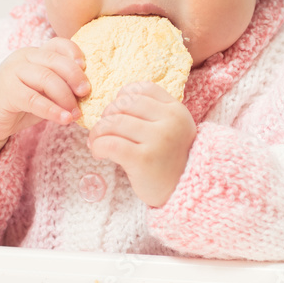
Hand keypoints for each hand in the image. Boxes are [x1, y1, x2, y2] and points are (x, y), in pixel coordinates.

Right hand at [0, 37, 89, 161]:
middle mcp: (23, 59)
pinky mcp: (6, 92)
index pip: (58, 44)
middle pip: (55, 60)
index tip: (87, 67)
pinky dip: (52, 110)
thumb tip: (87, 93)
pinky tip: (64, 119)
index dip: (74, 52)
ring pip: (46, 79)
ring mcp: (12, 73)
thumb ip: (60, 87)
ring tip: (76, 113)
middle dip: (75, 76)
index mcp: (34, 54)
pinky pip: (34, 99)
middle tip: (87, 93)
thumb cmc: (18, 104)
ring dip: (66, 97)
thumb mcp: (42, 92)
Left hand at [88, 82, 196, 206]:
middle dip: (107, 115)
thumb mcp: (173, 129)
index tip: (117, 112)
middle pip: (124, 104)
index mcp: (176, 110)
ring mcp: (157, 139)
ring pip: (113, 122)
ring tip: (96, 142)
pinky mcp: (142, 159)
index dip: (123, 96)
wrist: (187, 193)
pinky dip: (97, 146)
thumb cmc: (172, 160)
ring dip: (97, 132)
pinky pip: (109, 144)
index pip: (143, 89)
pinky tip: (99, 153)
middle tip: (103, 130)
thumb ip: (153, 113)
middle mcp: (169, 121)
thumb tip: (113, 105)